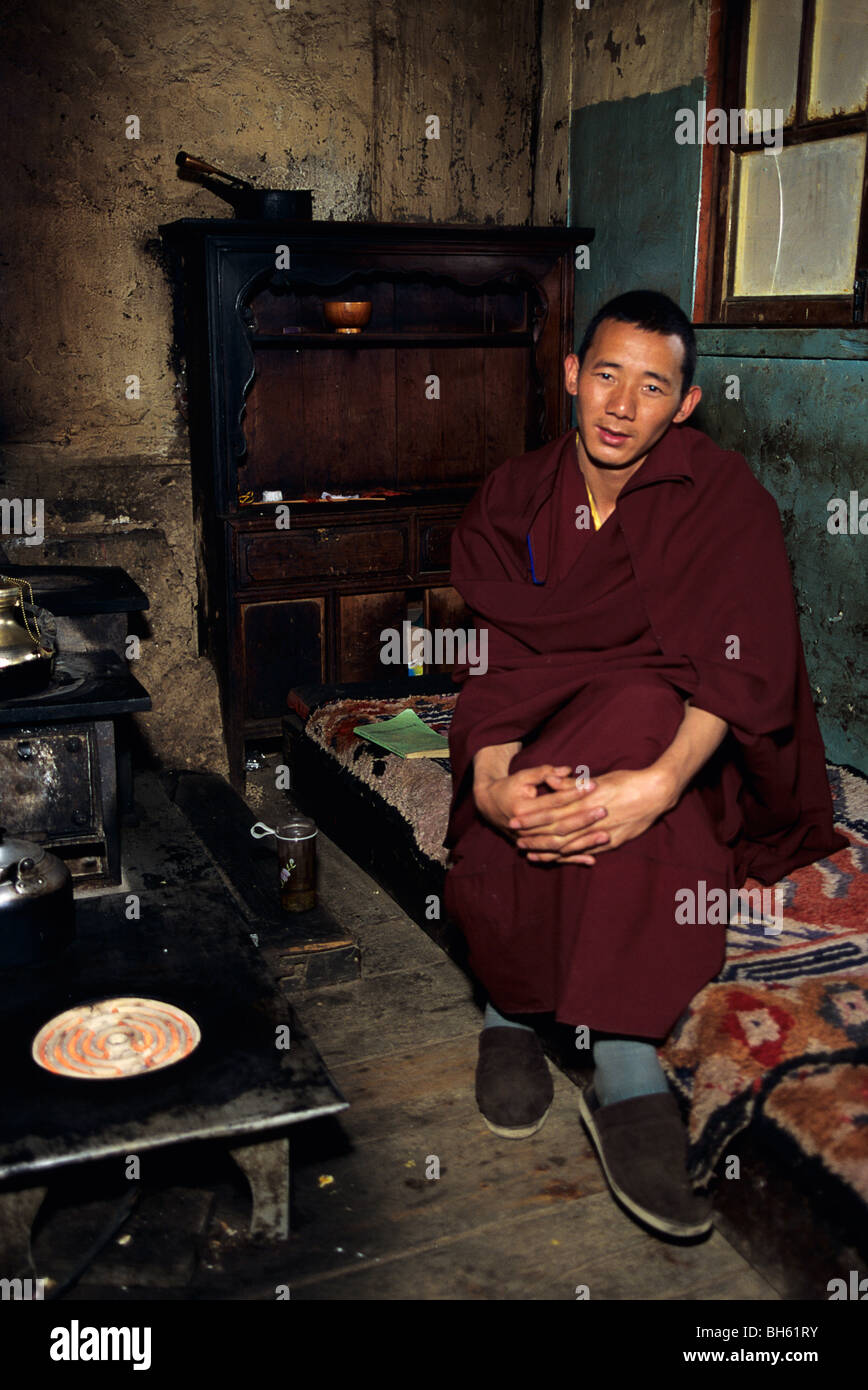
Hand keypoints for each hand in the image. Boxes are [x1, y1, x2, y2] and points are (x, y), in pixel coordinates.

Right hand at [475, 765, 605, 865]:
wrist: (488, 806)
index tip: (593, 785)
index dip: (573, 793)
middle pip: (559, 825)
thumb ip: (545, 772)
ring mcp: (530, 842)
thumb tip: (568, 770)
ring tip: (605, 835)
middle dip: (583, 819)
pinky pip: (556, 857)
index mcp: (523, 808)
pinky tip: (592, 860)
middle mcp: (526, 829)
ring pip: (560, 844)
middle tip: (604, 810)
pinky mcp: (534, 849)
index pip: (553, 801)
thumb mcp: (523, 776)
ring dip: (583, 841)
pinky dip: (574, 859)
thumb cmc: (508, 787)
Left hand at [511, 767, 675, 863]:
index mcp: (585, 803)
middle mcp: (591, 821)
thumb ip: (572, 785)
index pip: (552, 813)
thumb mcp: (598, 779)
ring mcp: (602, 834)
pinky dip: (572, 857)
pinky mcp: (613, 842)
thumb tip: (550, 781)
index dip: (532, 819)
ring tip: (532, 853)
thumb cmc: (627, 781)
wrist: (657, 793)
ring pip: (570, 847)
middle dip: (535, 838)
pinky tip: (559, 860)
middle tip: (517, 842)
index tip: (515, 821)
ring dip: (549, 851)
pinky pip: (587, 852)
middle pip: (557, 833)